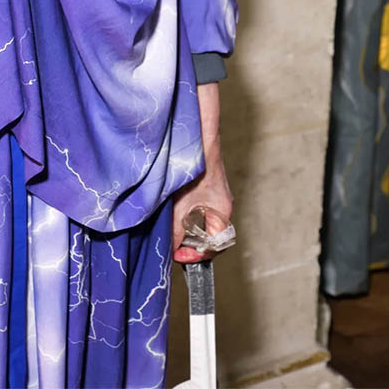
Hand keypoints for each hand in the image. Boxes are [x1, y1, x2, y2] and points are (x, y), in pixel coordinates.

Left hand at [172, 82, 232, 263]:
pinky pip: (193, 206)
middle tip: (171, 244)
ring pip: (198, 220)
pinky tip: (167, 208)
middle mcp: (219, 205)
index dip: (196, 255)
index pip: (215, 245)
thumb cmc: (195, 165)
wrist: (197, 133)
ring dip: (183, 227)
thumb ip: (176, 227)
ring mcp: (211, 194)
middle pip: (207, 235)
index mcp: (221, 212)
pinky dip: (181, 212)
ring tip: (167, 227)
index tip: (178, 255)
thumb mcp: (182, 202)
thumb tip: (170, 248)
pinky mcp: (201, 185)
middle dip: (189, 242)